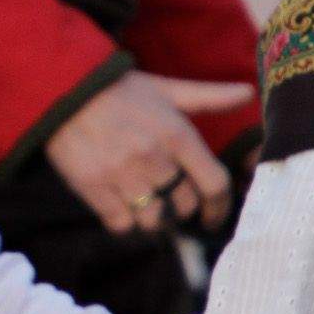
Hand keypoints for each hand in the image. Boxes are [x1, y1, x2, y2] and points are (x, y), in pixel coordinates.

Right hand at [44, 71, 252, 233]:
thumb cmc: (119, 90)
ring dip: (152, 217)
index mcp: (177, 135)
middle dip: (181, 207)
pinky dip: (123, 220)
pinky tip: (119, 204)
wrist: (64, 90)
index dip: (220, 207)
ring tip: (143, 203)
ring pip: (153, 220)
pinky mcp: (94, 187)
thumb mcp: (166, 89)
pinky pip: (120, 224)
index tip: (213, 216)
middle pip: (183, 205)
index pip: (215, 184)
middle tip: (170, 199)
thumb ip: (209, 97)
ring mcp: (123, 175)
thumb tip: (248, 93)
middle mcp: (154, 158)